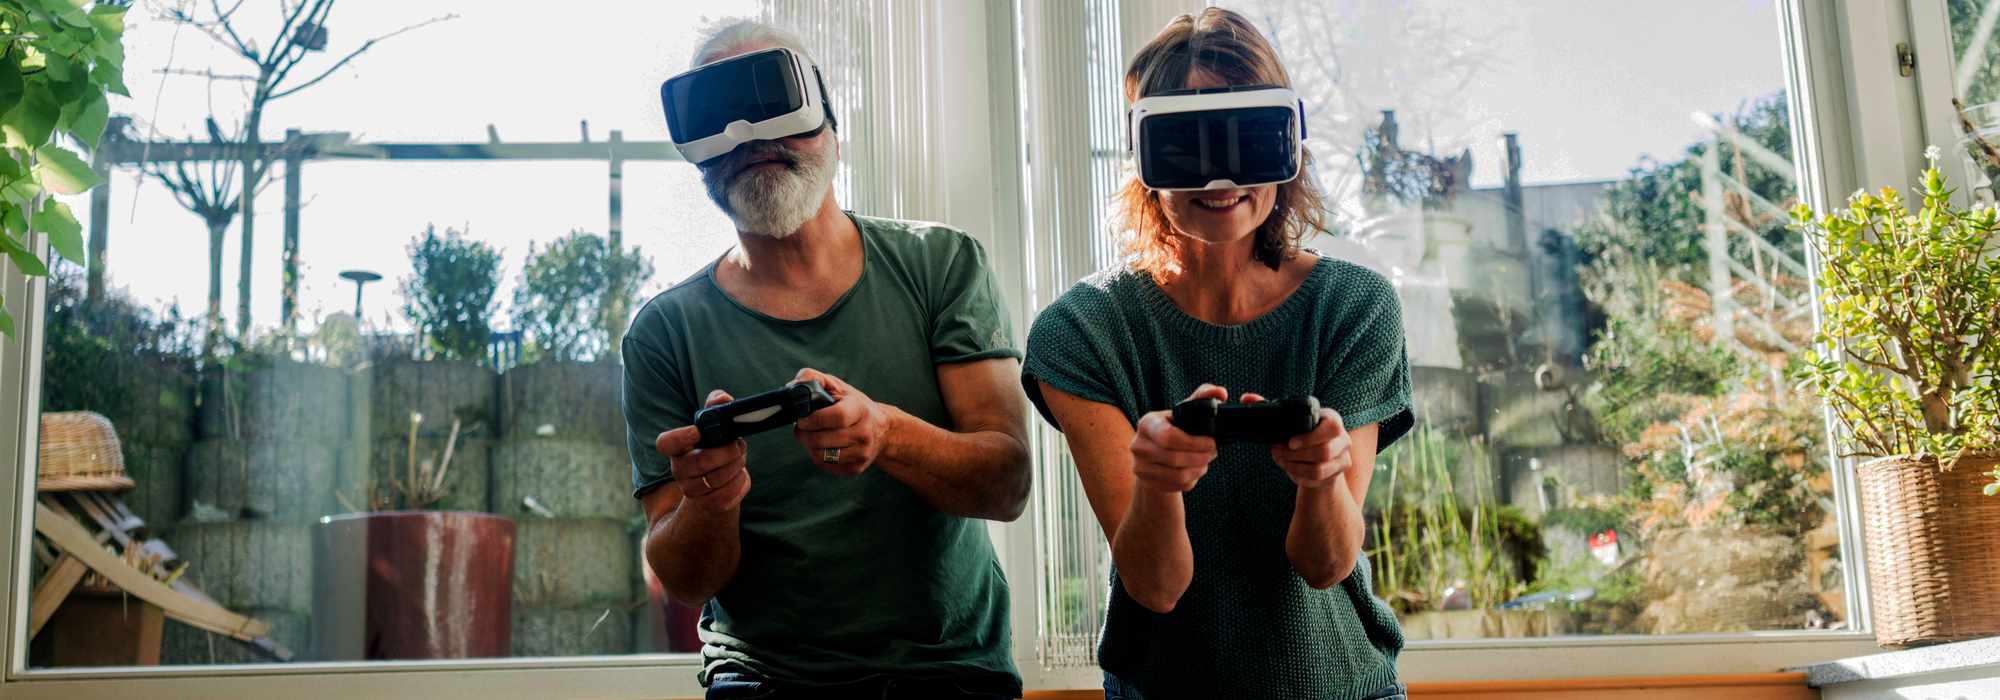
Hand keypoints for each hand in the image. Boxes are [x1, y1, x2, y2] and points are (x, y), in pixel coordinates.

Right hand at [656, 390, 750, 512]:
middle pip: (700, 462)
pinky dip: (739, 484)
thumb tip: (722, 398)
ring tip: (740, 460)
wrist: (721, 480)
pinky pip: (726, 496)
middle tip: (739, 446)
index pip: (665, 443)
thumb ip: (717, 406)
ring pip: (715, 479)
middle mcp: (679, 470)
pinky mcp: (707, 504)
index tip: (697, 432)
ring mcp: (691, 489)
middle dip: (726, 452)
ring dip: (735, 467)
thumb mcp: (717, 424)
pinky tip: (741, 476)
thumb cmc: (717, 446)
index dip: (679, 437)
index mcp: (678, 447)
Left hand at [791, 368, 892, 475]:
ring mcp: (862, 453)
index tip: (801, 419)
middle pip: (823, 440)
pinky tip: (820, 446)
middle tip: (800, 427)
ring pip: (822, 456)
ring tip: (810, 436)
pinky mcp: (856, 468)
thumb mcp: (838, 387)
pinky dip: (817, 456)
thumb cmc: (854, 405)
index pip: (837, 417)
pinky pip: (826, 466)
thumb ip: (814, 379)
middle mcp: (864, 433)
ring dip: (809, 446)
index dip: (814, 419)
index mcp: (860, 410)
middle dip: (804, 434)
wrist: (882, 429)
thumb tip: (793, 386)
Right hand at [1130, 384, 1222, 492]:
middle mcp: (1138, 445)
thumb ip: (1202, 397)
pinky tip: (1195, 470)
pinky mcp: (1146, 482)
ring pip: (1178, 475)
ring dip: (1198, 469)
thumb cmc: (1173, 427)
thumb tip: (1221, 392)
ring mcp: (1140, 466)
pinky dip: (1191, 480)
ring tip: (1206, 461)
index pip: (1168, 436)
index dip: (1194, 442)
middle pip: (1175, 458)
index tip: (1212, 442)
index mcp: (1147, 424)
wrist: (1153, 452)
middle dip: (1201, 457)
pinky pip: (1175, 486)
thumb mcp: (1183, 411)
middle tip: (1213, 452)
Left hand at [1245, 392, 1350, 489]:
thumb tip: (1246, 398)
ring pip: (1319, 469)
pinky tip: (1291, 470)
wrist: (1318, 456)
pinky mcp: (1337, 474)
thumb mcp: (1289, 420)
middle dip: (1295, 456)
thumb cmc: (1302, 434)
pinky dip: (1300, 477)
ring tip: (1282, 461)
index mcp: (1332, 419)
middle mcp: (1342, 438)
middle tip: (1277, 453)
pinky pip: (1317, 480)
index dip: (1309, 438)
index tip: (1290, 442)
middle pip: (1324, 452)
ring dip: (1295, 467)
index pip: (1331, 427)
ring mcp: (1343, 458)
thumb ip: (1268, 406)